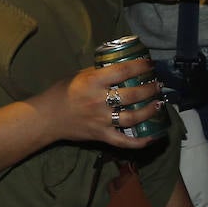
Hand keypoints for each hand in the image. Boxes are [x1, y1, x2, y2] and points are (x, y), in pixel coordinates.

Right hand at [41, 61, 166, 147]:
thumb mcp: (79, 75)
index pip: (122, 71)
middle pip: (132, 95)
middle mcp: (99, 100)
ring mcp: (102, 120)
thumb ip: (100, 72)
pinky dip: (141, 141)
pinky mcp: (102, 136)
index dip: (139, 67)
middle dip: (149, 89)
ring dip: (149, 111)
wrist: (48, 117)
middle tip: (158, 85)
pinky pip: (125, 141)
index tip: (150, 65)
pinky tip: (153, 136)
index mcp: (93, 82)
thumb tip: (121, 67)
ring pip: (132, 117)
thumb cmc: (63, 92)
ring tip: (159, 104)